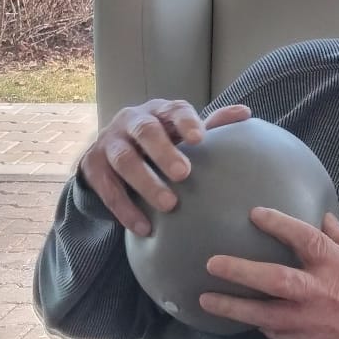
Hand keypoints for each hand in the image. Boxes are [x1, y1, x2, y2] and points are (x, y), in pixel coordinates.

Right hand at [77, 98, 251, 233]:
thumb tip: (245, 113)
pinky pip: (108, 190)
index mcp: (158, 111)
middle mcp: (131, 122)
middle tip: (184, 174)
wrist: (110, 150)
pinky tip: (144, 228)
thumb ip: (212, 125)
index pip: (173, 110)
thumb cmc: (160, 140)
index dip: (186, 122)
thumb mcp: (182, 131)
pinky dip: (126, 210)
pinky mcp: (93, 167)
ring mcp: (109, 143)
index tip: (200, 139)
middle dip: (164, 152)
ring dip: (146, 183)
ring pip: (125, 160)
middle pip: (145, 132)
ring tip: (169, 205)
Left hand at [200, 210, 338, 338]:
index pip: (304, 238)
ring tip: (205, 300)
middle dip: (240, 270)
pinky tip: (239, 316)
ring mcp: (312, 322)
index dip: (278, 224)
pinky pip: (274, 333)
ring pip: (263, 314)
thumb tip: (325, 221)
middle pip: (273, 279)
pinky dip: (256, 324)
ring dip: (233, 306)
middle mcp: (322, 293)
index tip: (255, 214)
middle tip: (212, 263)